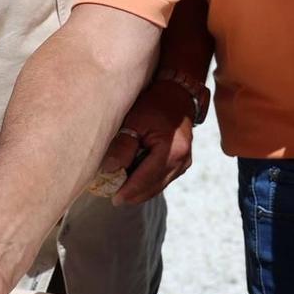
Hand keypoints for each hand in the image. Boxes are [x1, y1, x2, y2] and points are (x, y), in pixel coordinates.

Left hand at [93, 78, 194, 204]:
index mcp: (171, 152)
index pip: (146, 180)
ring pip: (157, 186)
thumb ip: (124, 145)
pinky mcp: (182, 164)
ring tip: (120, 187)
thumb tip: (109, 170)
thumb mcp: (135, 120)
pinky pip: (162, 179)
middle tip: (112, 195)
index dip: (128, 191)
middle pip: (152, 188)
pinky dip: (147, 181)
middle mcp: (181, 162)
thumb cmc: (155, 104)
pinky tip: (133, 177)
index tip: (112, 198)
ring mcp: (184, 164)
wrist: (178, 94)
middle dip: (132, 194)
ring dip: (139, 189)